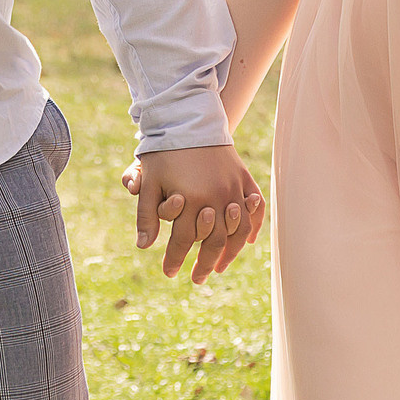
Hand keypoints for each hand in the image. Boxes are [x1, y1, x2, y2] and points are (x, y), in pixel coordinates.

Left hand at [121, 145, 265, 283]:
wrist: (190, 119)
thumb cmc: (165, 151)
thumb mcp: (150, 182)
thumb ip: (146, 215)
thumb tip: (144, 247)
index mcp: (191, 200)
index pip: (182, 241)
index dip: (174, 259)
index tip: (169, 273)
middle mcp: (216, 197)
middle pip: (213, 242)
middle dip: (203, 264)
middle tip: (196, 279)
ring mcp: (234, 188)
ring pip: (238, 230)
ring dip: (230, 253)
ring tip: (219, 267)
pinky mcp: (244, 178)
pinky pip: (255, 208)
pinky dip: (253, 227)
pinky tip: (246, 242)